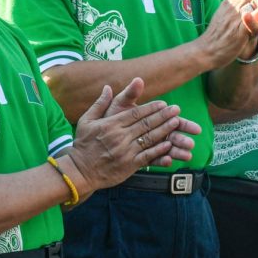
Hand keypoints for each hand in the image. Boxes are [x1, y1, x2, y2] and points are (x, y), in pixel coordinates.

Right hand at [66, 80, 199, 195]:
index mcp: (111, 124)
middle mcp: (120, 136)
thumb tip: (107, 87)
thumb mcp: (86, 120)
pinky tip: (169, 145)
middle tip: (176, 110)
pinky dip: (159, 150)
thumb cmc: (83, 144)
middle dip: (163, 116)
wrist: (80, 171)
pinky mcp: (129, 165)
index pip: (135, 113)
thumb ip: (99, 104)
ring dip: (165, 130)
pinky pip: (148, 156)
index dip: (151, 108)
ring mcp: (126, 151)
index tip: (163, 104)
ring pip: (149, 138)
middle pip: (145, 124)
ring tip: (177, 123)